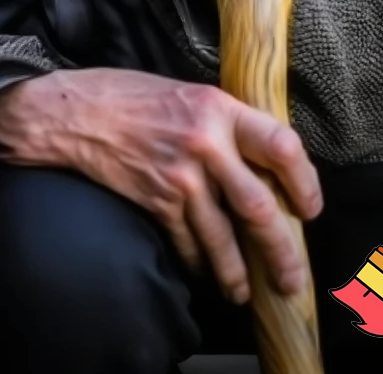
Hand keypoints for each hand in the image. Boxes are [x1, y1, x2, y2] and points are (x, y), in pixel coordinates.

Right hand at [0, 69, 322, 304]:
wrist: (73, 112)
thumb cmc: (127, 95)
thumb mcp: (185, 92)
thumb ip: (222, 121)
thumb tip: (258, 158)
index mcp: (218, 107)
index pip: (283, 145)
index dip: (305, 182)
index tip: (309, 206)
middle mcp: (205, 143)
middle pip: (260, 207)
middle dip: (281, 251)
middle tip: (291, 277)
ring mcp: (180, 175)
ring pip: (224, 237)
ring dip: (238, 271)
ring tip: (244, 290)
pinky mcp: (155, 199)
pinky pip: (188, 242)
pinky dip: (198, 261)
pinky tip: (203, 270)